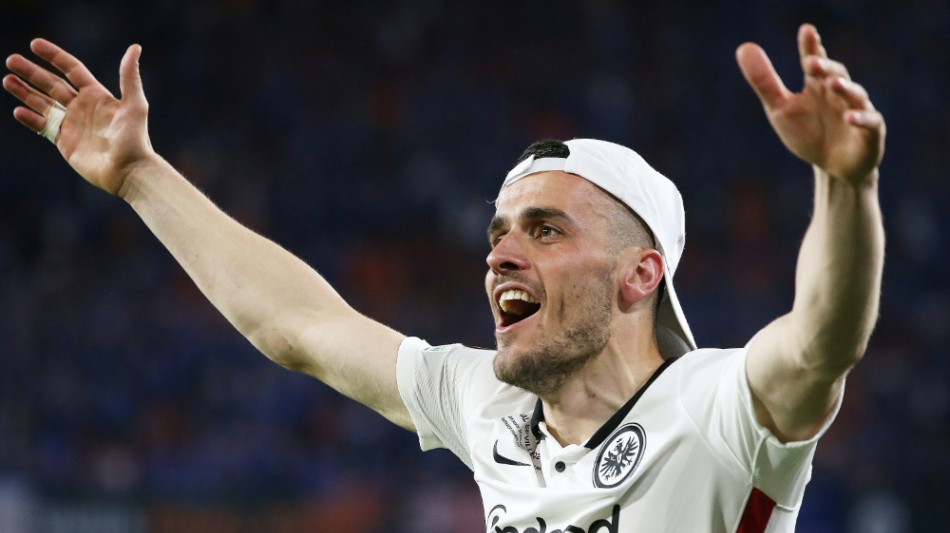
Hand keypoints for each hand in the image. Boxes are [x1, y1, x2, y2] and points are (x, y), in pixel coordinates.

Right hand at [4, 39, 153, 196]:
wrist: (129, 172)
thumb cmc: (135, 139)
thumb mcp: (135, 105)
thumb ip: (129, 77)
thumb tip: (135, 47)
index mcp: (97, 95)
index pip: (71, 69)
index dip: (54, 56)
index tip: (34, 44)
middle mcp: (83, 107)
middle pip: (52, 84)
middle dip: (32, 72)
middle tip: (11, 60)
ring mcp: (72, 124)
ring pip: (43, 103)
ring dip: (25, 91)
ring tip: (7, 80)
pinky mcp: (65, 142)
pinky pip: (43, 127)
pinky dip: (30, 119)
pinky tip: (18, 110)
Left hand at [736, 24, 884, 184]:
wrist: (834, 168)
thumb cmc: (807, 133)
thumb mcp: (779, 108)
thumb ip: (764, 81)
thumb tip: (743, 47)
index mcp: (817, 85)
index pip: (814, 61)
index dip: (811, 46)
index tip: (806, 30)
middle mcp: (840, 93)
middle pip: (835, 74)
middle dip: (825, 67)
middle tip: (810, 61)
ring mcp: (858, 110)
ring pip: (855, 95)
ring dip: (845, 88)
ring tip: (832, 83)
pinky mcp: (871, 133)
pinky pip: (870, 122)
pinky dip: (861, 119)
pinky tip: (850, 117)